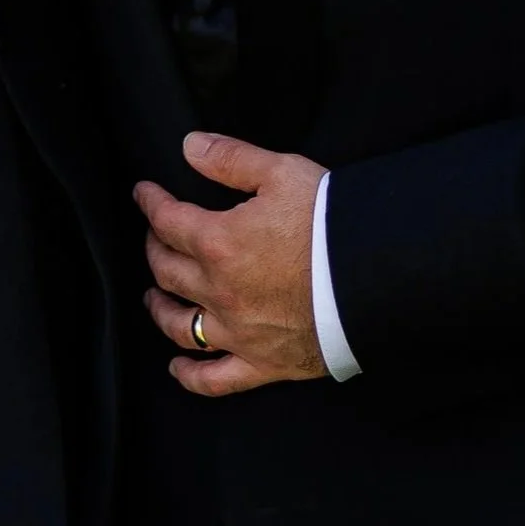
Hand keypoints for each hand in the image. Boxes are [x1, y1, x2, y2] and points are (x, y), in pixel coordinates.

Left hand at [137, 130, 328, 398]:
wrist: (379, 277)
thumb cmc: (333, 224)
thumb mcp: (284, 173)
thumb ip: (231, 159)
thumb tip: (191, 146)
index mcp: (219, 243)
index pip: (167, 221)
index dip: (151, 203)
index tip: (144, 194)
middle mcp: (219, 292)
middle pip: (168, 271)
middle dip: (154, 249)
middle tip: (154, 237)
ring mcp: (238, 333)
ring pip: (180, 326)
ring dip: (161, 309)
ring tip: (154, 296)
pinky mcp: (263, 363)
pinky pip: (215, 379)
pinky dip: (190, 376)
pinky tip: (177, 368)